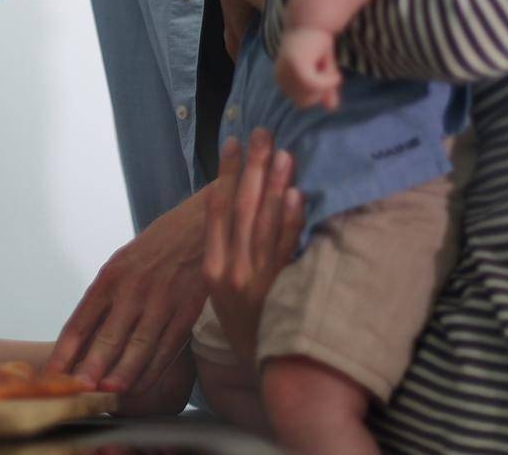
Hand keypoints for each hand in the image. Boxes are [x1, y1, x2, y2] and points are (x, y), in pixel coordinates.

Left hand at [47, 187, 209, 394]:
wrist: (199, 226)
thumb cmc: (156, 247)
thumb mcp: (122, 263)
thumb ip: (105, 299)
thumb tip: (83, 339)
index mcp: (111, 276)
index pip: (81, 320)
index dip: (66, 350)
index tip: (54, 374)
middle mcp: (133, 289)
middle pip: (108, 336)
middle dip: (92, 367)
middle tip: (79, 391)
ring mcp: (162, 300)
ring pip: (139, 346)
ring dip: (123, 374)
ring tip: (108, 395)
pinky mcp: (187, 310)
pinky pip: (167, 347)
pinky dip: (153, 370)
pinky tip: (141, 385)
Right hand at [201, 131, 303, 362]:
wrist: (268, 373)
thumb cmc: (249, 329)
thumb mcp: (224, 295)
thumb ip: (229, 257)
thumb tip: (241, 215)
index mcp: (211, 268)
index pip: (216, 209)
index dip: (223, 173)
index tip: (231, 142)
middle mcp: (228, 270)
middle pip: (240, 208)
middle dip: (251, 166)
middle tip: (261, 132)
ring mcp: (253, 279)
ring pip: (262, 223)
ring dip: (272, 185)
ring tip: (281, 153)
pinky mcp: (278, 289)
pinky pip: (285, 249)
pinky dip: (290, 220)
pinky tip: (296, 196)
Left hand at [275, 26, 341, 110]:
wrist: (313, 20)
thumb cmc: (316, 42)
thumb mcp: (323, 70)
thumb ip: (325, 89)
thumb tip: (332, 108)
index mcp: (281, 79)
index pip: (301, 101)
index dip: (316, 91)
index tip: (320, 71)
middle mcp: (280, 78)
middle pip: (305, 102)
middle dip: (320, 90)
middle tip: (323, 67)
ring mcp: (287, 73)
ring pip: (311, 96)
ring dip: (326, 83)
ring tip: (324, 64)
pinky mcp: (297, 68)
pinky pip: (317, 87)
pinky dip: (329, 81)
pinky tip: (334, 71)